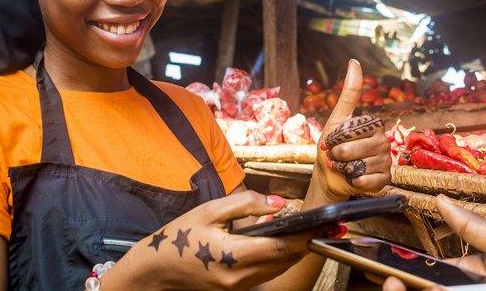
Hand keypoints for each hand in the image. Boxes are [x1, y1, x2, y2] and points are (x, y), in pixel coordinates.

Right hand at [102, 190, 314, 290]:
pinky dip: (280, 258)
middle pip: (285, 260)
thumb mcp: (209, 211)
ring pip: (279, 268)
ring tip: (314, 231)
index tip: (326, 223)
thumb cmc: (179, 237)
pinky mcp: (236, 289)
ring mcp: (238, 287)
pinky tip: (285, 243)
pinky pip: (266, 273)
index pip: (281, 247)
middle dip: (308, 242)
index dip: (306, 235)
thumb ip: (246, 204)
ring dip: (297, 251)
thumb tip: (278, 203)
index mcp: (233, 256)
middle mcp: (239, 277)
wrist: (155, 270)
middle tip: (329, 225)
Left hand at [315, 59, 391, 199]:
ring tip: (344, 166)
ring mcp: (386, 160)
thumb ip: (349, 93)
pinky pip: (369, 181)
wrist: (328, 174)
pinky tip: (353, 177)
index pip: (353, 131)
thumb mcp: (336, 118)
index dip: (336, 139)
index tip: (331, 141)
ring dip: (344, 169)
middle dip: (338, 155)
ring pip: (361, 166)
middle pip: (355, 150)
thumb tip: (354, 61)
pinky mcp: (385, 179)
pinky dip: (355, 181)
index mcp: (374, 125)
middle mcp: (383, 141)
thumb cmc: (331, 145)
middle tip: (336, 156)